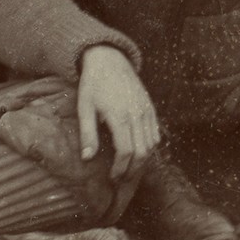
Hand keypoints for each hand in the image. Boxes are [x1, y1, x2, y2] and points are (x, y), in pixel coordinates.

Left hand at [76, 43, 162, 169]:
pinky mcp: (151, 108)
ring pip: (151, 145)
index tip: (112, 178)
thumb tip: (87, 159)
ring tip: (129, 170)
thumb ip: (87, 134)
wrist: (109, 59)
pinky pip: (155, 134)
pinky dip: (149, 148)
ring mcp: (147, 111)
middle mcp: (137, 114)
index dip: (120, 169)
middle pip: (142, 152)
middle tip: (121, 180)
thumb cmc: (93, 84)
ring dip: (142, 162)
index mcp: (120, 115)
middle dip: (133, 170)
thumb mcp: (84, 107)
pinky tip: (138, 154)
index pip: (126, 151)